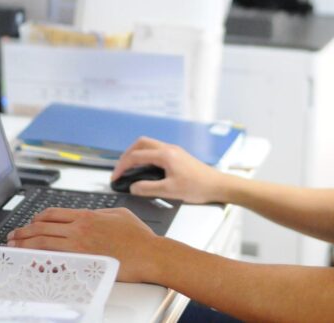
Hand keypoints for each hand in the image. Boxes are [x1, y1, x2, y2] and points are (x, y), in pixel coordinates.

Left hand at [7, 207, 161, 282]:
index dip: (37, 218)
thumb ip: (101, 213)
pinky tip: (30, 261)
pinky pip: (53, 259)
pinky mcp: (82, 260)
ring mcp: (80, 244)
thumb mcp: (119, 214)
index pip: (53, 213)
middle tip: (13, 236)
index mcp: (88, 215)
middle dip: (23, 231)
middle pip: (42, 227)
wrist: (149, 254)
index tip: (30, 223)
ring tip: (14, 247)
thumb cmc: (139, 237)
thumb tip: (91, 214)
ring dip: (25, 243)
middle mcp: (80, 228)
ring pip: (42, 241)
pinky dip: (38, 259)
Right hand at [111, 137, 230, 203]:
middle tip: (120, 169)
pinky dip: (146, 156)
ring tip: (129, 168)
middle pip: (141, 143)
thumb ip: (148, 189)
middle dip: (127, 154)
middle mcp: (169, 149)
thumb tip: (133, 187)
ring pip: (149, 144)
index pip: (136, 156)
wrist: (217, 185)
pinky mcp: (178, 155)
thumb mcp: (170, 191)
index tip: (115, 177)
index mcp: (165, 155)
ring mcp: (174, 150)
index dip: (122, 166)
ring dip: (136, 153)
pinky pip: (156, 150)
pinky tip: (145, 168)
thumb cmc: (198, 187)